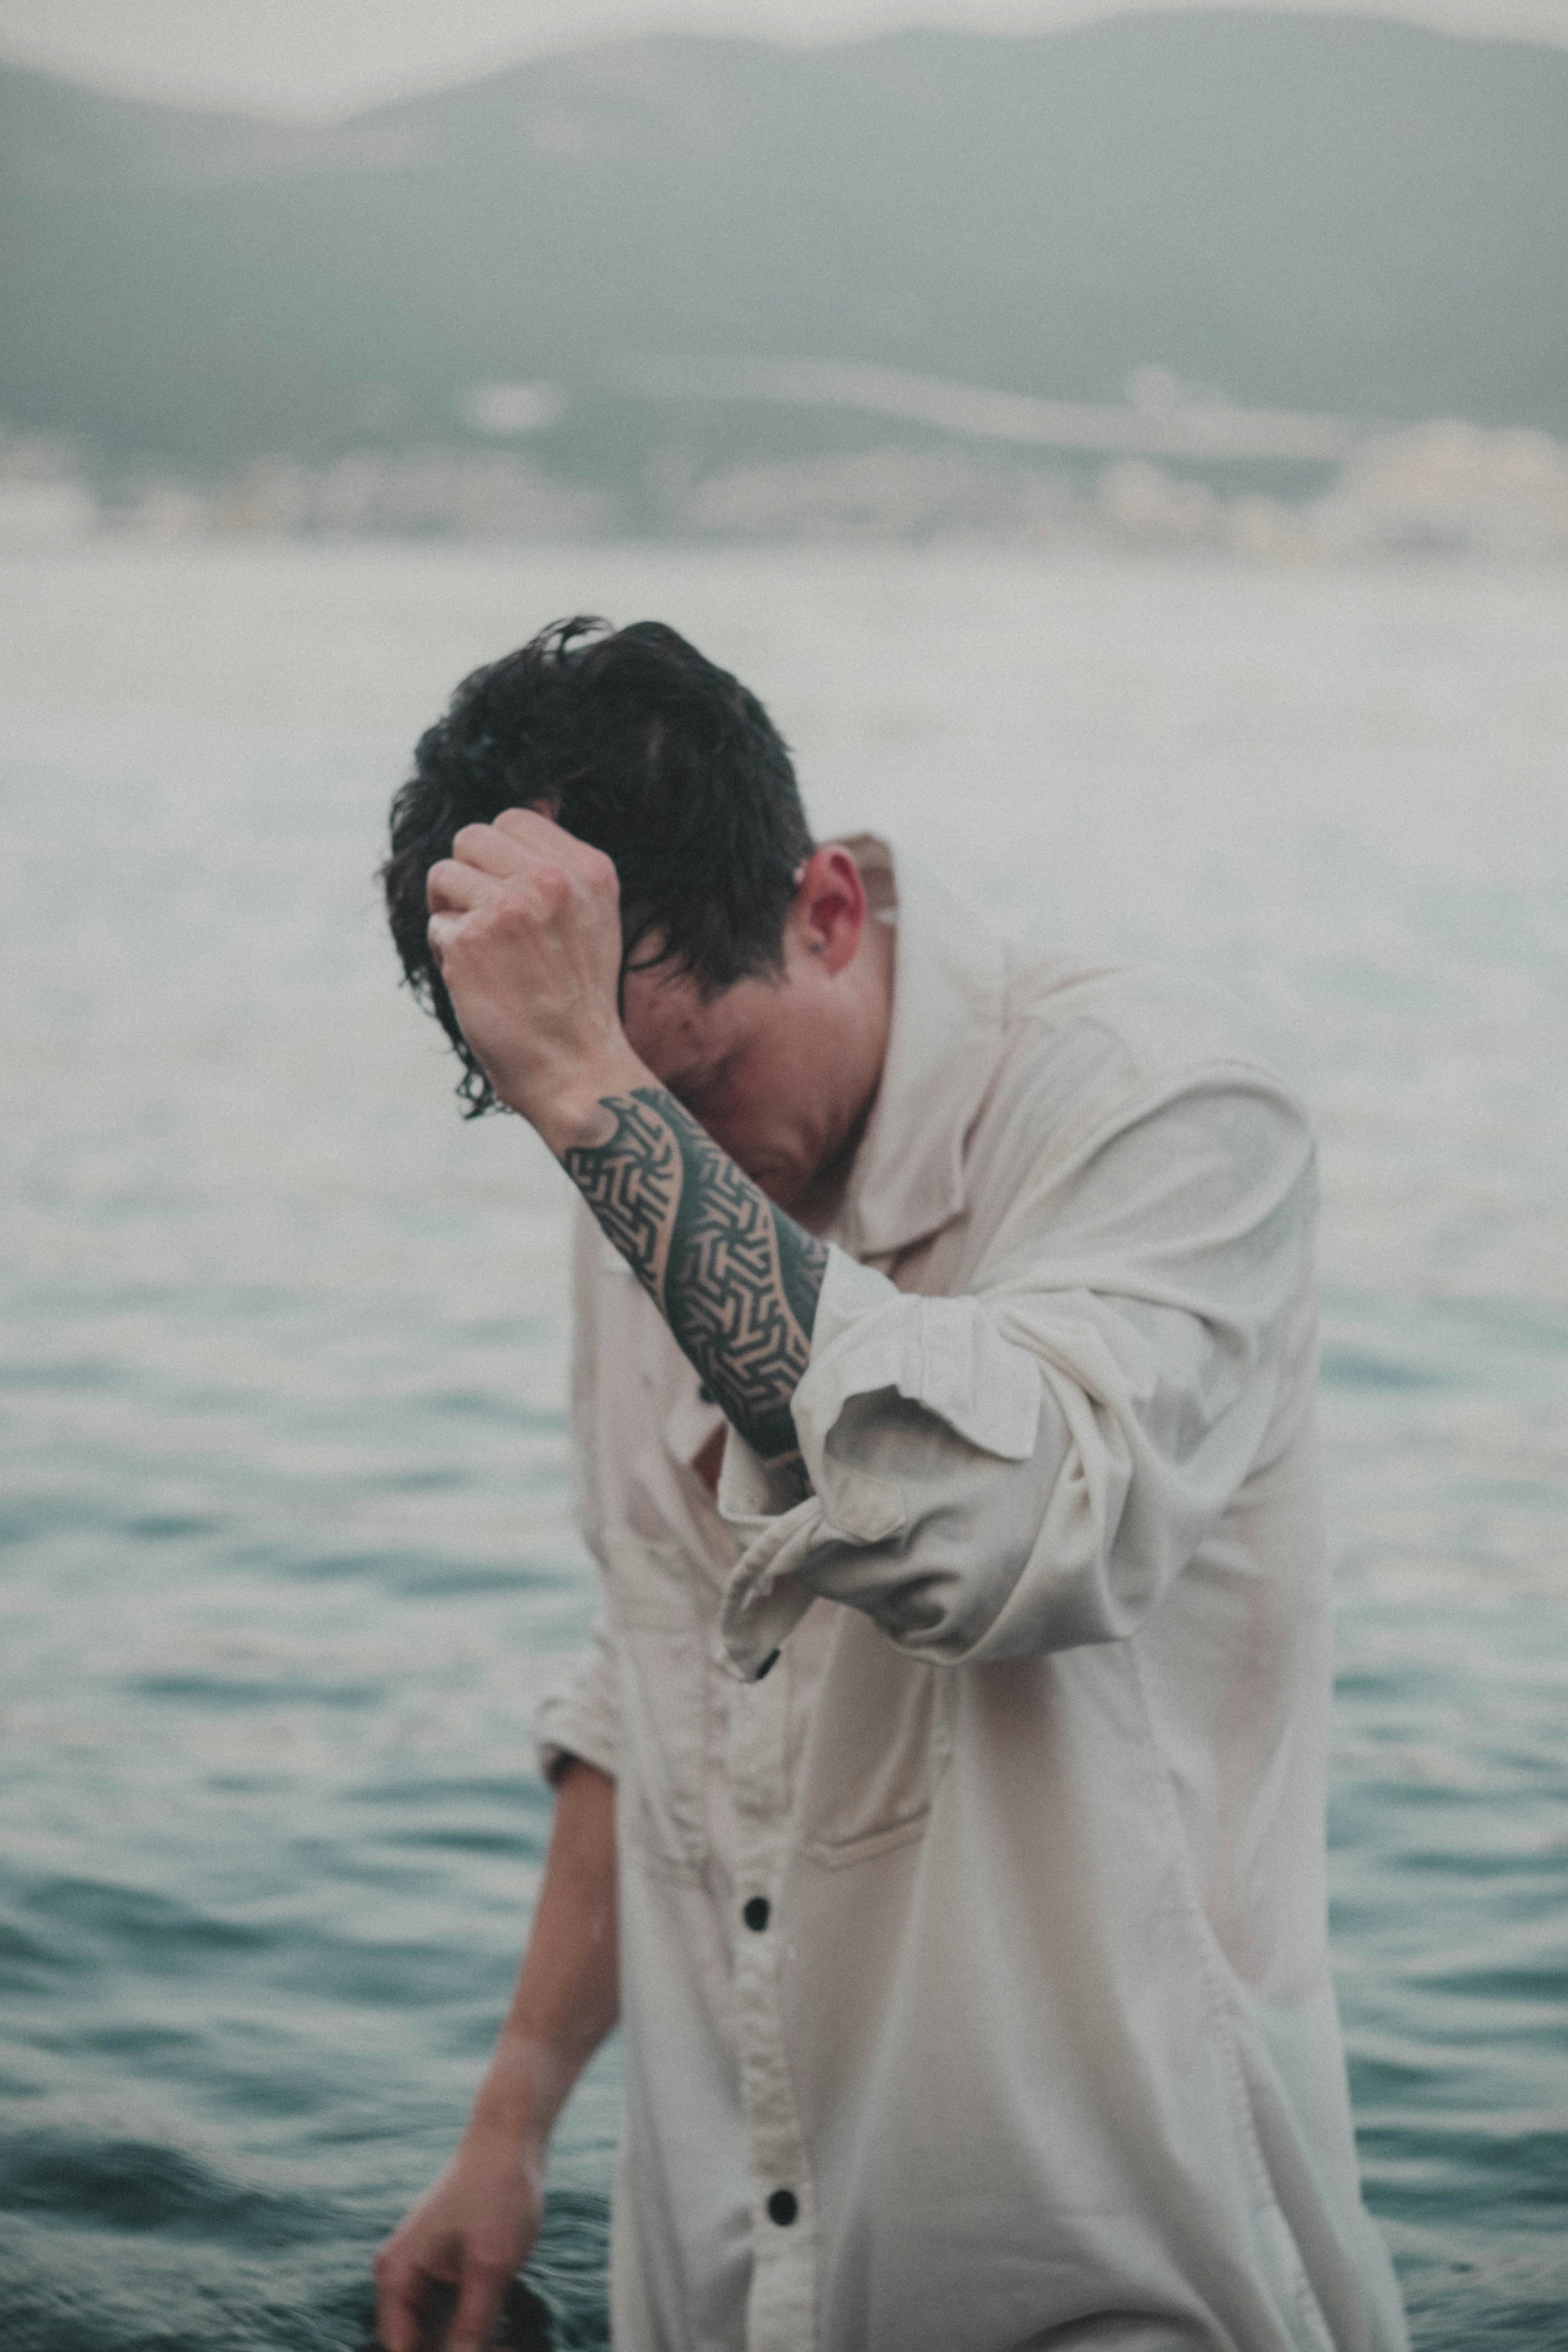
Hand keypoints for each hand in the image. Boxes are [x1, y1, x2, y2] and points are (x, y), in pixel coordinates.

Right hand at [373, 2122, 544, 2351]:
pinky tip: (503, 2333)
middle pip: (418, 2343)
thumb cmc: (498, 2191)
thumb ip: (471, 2325)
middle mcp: (400, 2276)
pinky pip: (451, 2311)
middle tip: (500, 2348)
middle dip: (453, 2350)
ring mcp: (422, 2269)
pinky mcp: (444, 2265)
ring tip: (504, 2343)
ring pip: (437, 2331)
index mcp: (396, 2277)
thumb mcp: (490, 2264)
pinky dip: (474, 2325)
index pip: (399, 2349)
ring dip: (466, 2344)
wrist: (511, 2137)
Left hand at [425, 809, 644, 1144]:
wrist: (578, 1069)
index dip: (499, 858)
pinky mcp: (471, 940)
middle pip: (472, 837)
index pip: (515, 819)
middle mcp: (551, 880)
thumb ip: (562, 861)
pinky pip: (435, 924)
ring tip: (487, 955)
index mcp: (589, 869)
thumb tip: (540, 797)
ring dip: (453, 913)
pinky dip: (449, 953)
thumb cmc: (579, 998)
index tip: (513, 899)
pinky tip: (482, 983)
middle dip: (469, 877)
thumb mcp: (594, 916)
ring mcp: (510, 907)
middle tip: (492, 927)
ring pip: (445, 874)